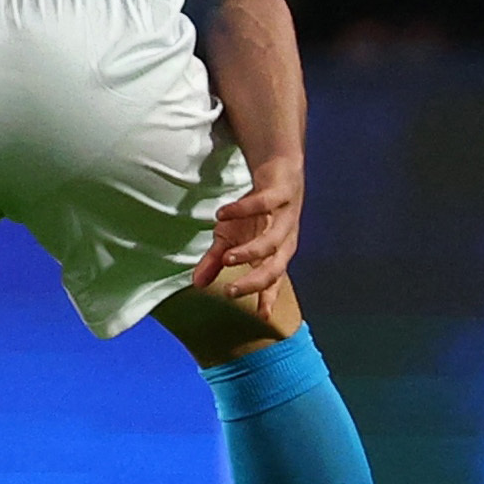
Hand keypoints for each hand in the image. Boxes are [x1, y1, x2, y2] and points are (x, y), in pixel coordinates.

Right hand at [194, 155, 303, 300]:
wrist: (277, 166)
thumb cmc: (256, 209)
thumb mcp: (230, 236)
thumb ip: (215, 261)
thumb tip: (197, 284)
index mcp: (276, 252)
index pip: (273, 279)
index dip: (268, 297)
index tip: (260, 316)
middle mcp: (285, 238)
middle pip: (275, 266)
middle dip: (255, 282)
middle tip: (231, 291)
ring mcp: (285, 216)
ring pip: (273, 240)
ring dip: (249, 252)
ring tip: (226, 258)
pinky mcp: (281, 192)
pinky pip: (263, 203)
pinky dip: (242, 210)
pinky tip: (222, 213)